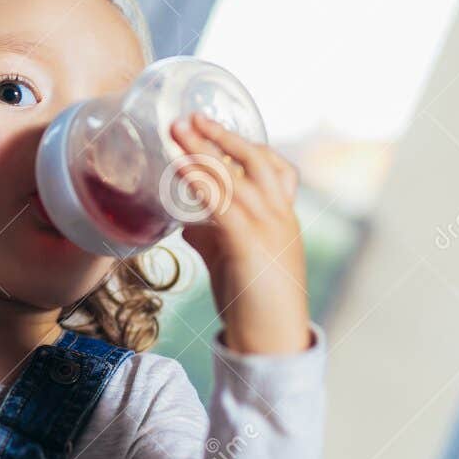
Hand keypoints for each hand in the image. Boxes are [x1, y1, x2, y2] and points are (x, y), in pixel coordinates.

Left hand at [169, 113, 312, 353]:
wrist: (272, 342)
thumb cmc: (255, 303)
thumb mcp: (234, 260)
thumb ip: (215, 235)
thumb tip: (188, 221)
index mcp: (282, 217)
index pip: (274, 167)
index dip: (245, 144)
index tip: (217, 129)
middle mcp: (279, 215)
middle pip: (255, 159)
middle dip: (222, 135)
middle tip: (190, 117)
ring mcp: (267, 228)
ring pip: (235, 176)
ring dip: (202, 149)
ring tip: (176, 131)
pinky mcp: (248, 245)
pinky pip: (221, 203)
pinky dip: (199, 181)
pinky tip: (179, 168)